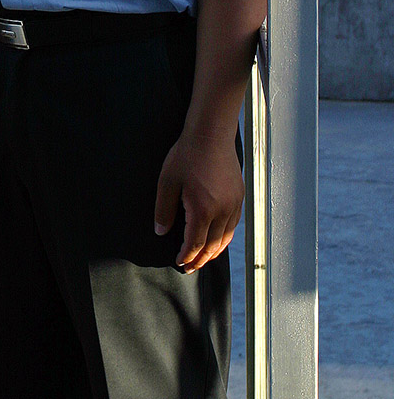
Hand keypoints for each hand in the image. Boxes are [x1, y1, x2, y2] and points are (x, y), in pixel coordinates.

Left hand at [154, 128, 243, 272]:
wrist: (211, 134)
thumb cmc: (187, 155)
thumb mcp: (168, 182)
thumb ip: (164, 210)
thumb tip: (161, 232)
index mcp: (203, 210)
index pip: (195, 244)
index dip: (187, 256)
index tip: (180, 263)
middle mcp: (223, 211)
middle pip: (212, 246)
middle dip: (200, 259)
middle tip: (190, 267)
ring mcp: (234, 204)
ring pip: (226, 238)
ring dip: (214, 252)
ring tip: (203, 258)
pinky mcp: (239, 196)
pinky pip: (233, 224)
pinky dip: (225, 237)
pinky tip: (217, 238)